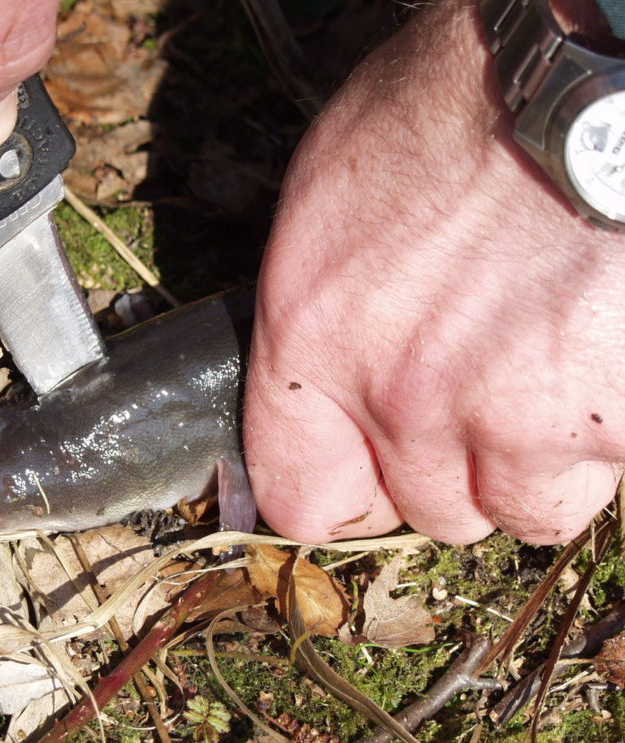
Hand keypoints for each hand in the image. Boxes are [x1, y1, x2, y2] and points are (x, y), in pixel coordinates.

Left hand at [244, 0, 624, 545]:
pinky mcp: (615, 422)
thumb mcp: (330, 198)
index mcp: (314, 341)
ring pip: (524, 510)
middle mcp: (404, 398)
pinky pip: (604, 474)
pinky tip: (600, 361)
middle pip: (427, 511)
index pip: (300, 498)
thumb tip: (327, 384)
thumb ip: (321, 323)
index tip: (367, 473)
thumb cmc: (459, 104)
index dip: (342, 492)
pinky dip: (605, 435)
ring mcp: (516, 419)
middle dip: (452, 468)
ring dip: (535, 464)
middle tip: (476, 395)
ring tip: (548, 378)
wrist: (587, 79)